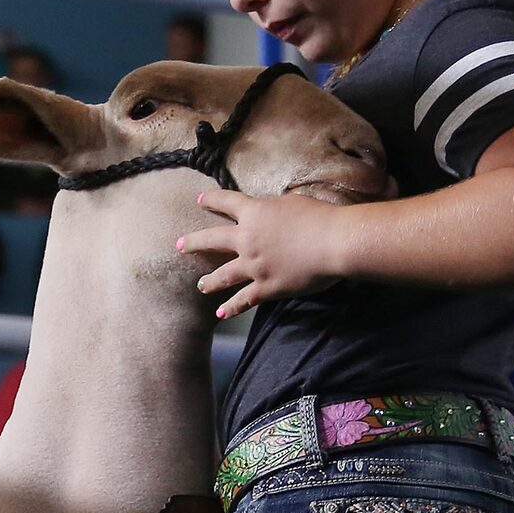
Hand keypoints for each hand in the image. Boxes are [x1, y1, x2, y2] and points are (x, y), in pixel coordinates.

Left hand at [180, 191, 350, 320]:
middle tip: (180, 245)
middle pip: (212, 239)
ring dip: (209, 281)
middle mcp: (247, 239)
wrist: (333, 242)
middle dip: (193, 242)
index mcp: (255, 213)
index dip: (211, 199)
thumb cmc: (320, 218)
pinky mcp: (265, 287)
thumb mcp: (293, 203)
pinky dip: (231, 308)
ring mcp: (253, 266)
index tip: (199, 199)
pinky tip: (221, 314)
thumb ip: (275, 210)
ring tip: (200, 286)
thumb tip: (271, 215)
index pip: (227, 202)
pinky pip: (243, 300)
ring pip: (222, 275)